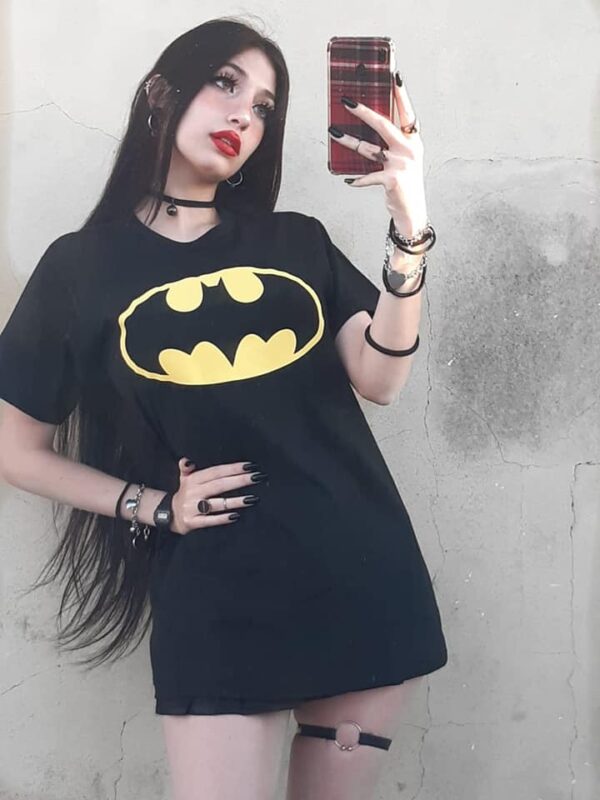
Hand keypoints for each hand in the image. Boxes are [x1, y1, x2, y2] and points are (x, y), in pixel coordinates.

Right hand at [170, 457, 264, 534]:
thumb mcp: (184, 479)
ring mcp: (192, 508)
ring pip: (217, 504)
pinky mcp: (192, 522)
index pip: (216, 472)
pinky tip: (236, 516)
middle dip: (239, 481)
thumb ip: (187, 468)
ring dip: (235, 501)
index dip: (232, 468)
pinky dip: (222, 518)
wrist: (169, 516)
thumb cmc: (186, 494)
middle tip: (257, 478)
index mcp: (193, 479)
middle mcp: (193, 492)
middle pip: (219, 485)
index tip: (250, 466)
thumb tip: (187, 460)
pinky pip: (210, 520)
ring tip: (253, 498)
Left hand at [328, 73, 427, 233]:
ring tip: (333, 132)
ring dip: (349, 140)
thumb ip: (391, 142)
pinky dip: (357, 180)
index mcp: (413, 140)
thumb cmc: (404, 183)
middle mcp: (410, 149)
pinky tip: (348, 180)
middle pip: (383, 124)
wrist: (413, 213)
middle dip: (364, 111)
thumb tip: (370, 122)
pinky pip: (368, 176)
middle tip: (347, 100)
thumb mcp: (403, 159)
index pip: (406, 112)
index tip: (394, 74)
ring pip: (369, 149)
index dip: (401, 94)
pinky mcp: (393, 180)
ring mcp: (402, 164)